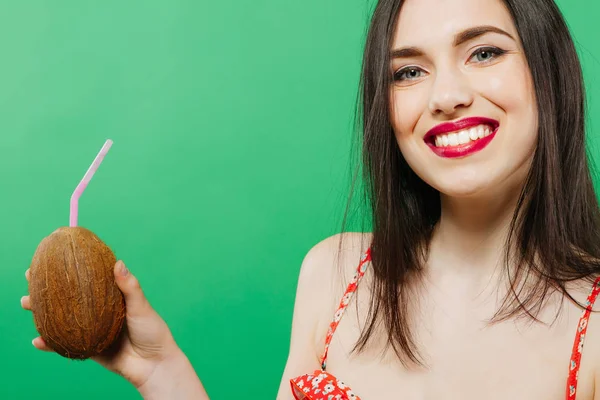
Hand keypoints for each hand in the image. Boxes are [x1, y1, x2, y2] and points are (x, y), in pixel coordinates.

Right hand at [22, 260, 181, 389]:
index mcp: (110, 298)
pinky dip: (50, 344)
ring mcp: (90, 330)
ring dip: (41, 312)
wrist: (154, 365)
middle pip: (68, 297)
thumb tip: (118, 263)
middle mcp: (97, 312)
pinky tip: (37, 340)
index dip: (69, 268)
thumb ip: (129, 287)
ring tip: (26, 303)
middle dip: (47, 287)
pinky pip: (65, 345)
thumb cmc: (152, 332)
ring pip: (61, 319)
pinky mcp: (87, 349)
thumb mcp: (141, 307)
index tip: (51, 255)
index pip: (86, 279)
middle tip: (30, 277)